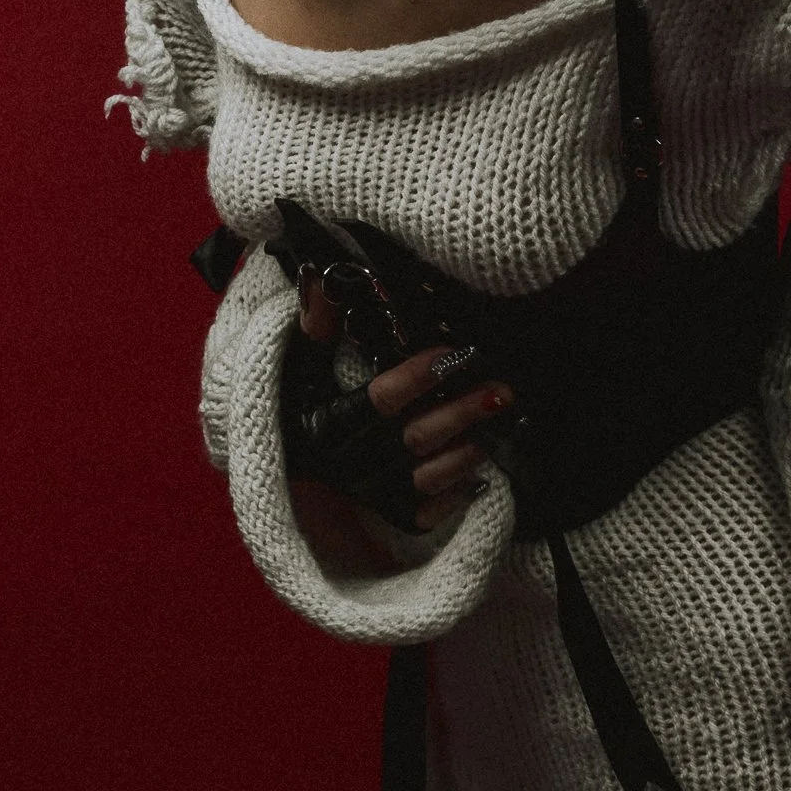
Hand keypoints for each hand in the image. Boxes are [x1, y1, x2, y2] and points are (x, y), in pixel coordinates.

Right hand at [293, 272, 515, 535]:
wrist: (290, 461)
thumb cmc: (299, 401)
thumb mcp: (301, 363)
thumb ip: (316, 323)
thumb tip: (323, 277)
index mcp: (329, 423)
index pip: (380, 401)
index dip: (418, 378)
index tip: (450, 352)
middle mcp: (350, 464)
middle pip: (414, 439)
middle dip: (461, 412)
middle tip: (500, 389)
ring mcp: (370, 492)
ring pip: (427, 476)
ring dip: (467, 449)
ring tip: (498, 420)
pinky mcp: (387, 513)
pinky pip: (428, 513)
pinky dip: (456, 494)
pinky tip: (482, 469)